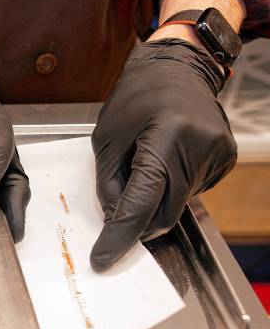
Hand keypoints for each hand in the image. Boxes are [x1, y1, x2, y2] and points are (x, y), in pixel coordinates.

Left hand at [90, 39, 236, 271]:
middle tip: (116, 217)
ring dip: (154, 204)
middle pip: (164, 212)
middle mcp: (198, 147)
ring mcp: (218, 154)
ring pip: (178, 206)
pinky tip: (165, 164)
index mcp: (165, 137)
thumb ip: (109, 183)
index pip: (142, 201)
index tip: (103, 258)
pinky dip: (172, 190)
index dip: (120, 234)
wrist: (177, 69)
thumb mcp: (106, 140)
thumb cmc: (136, 99)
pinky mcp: (225, 160)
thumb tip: (115, 221)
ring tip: (143, 168)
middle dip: (137, 223)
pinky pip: (192, 192)